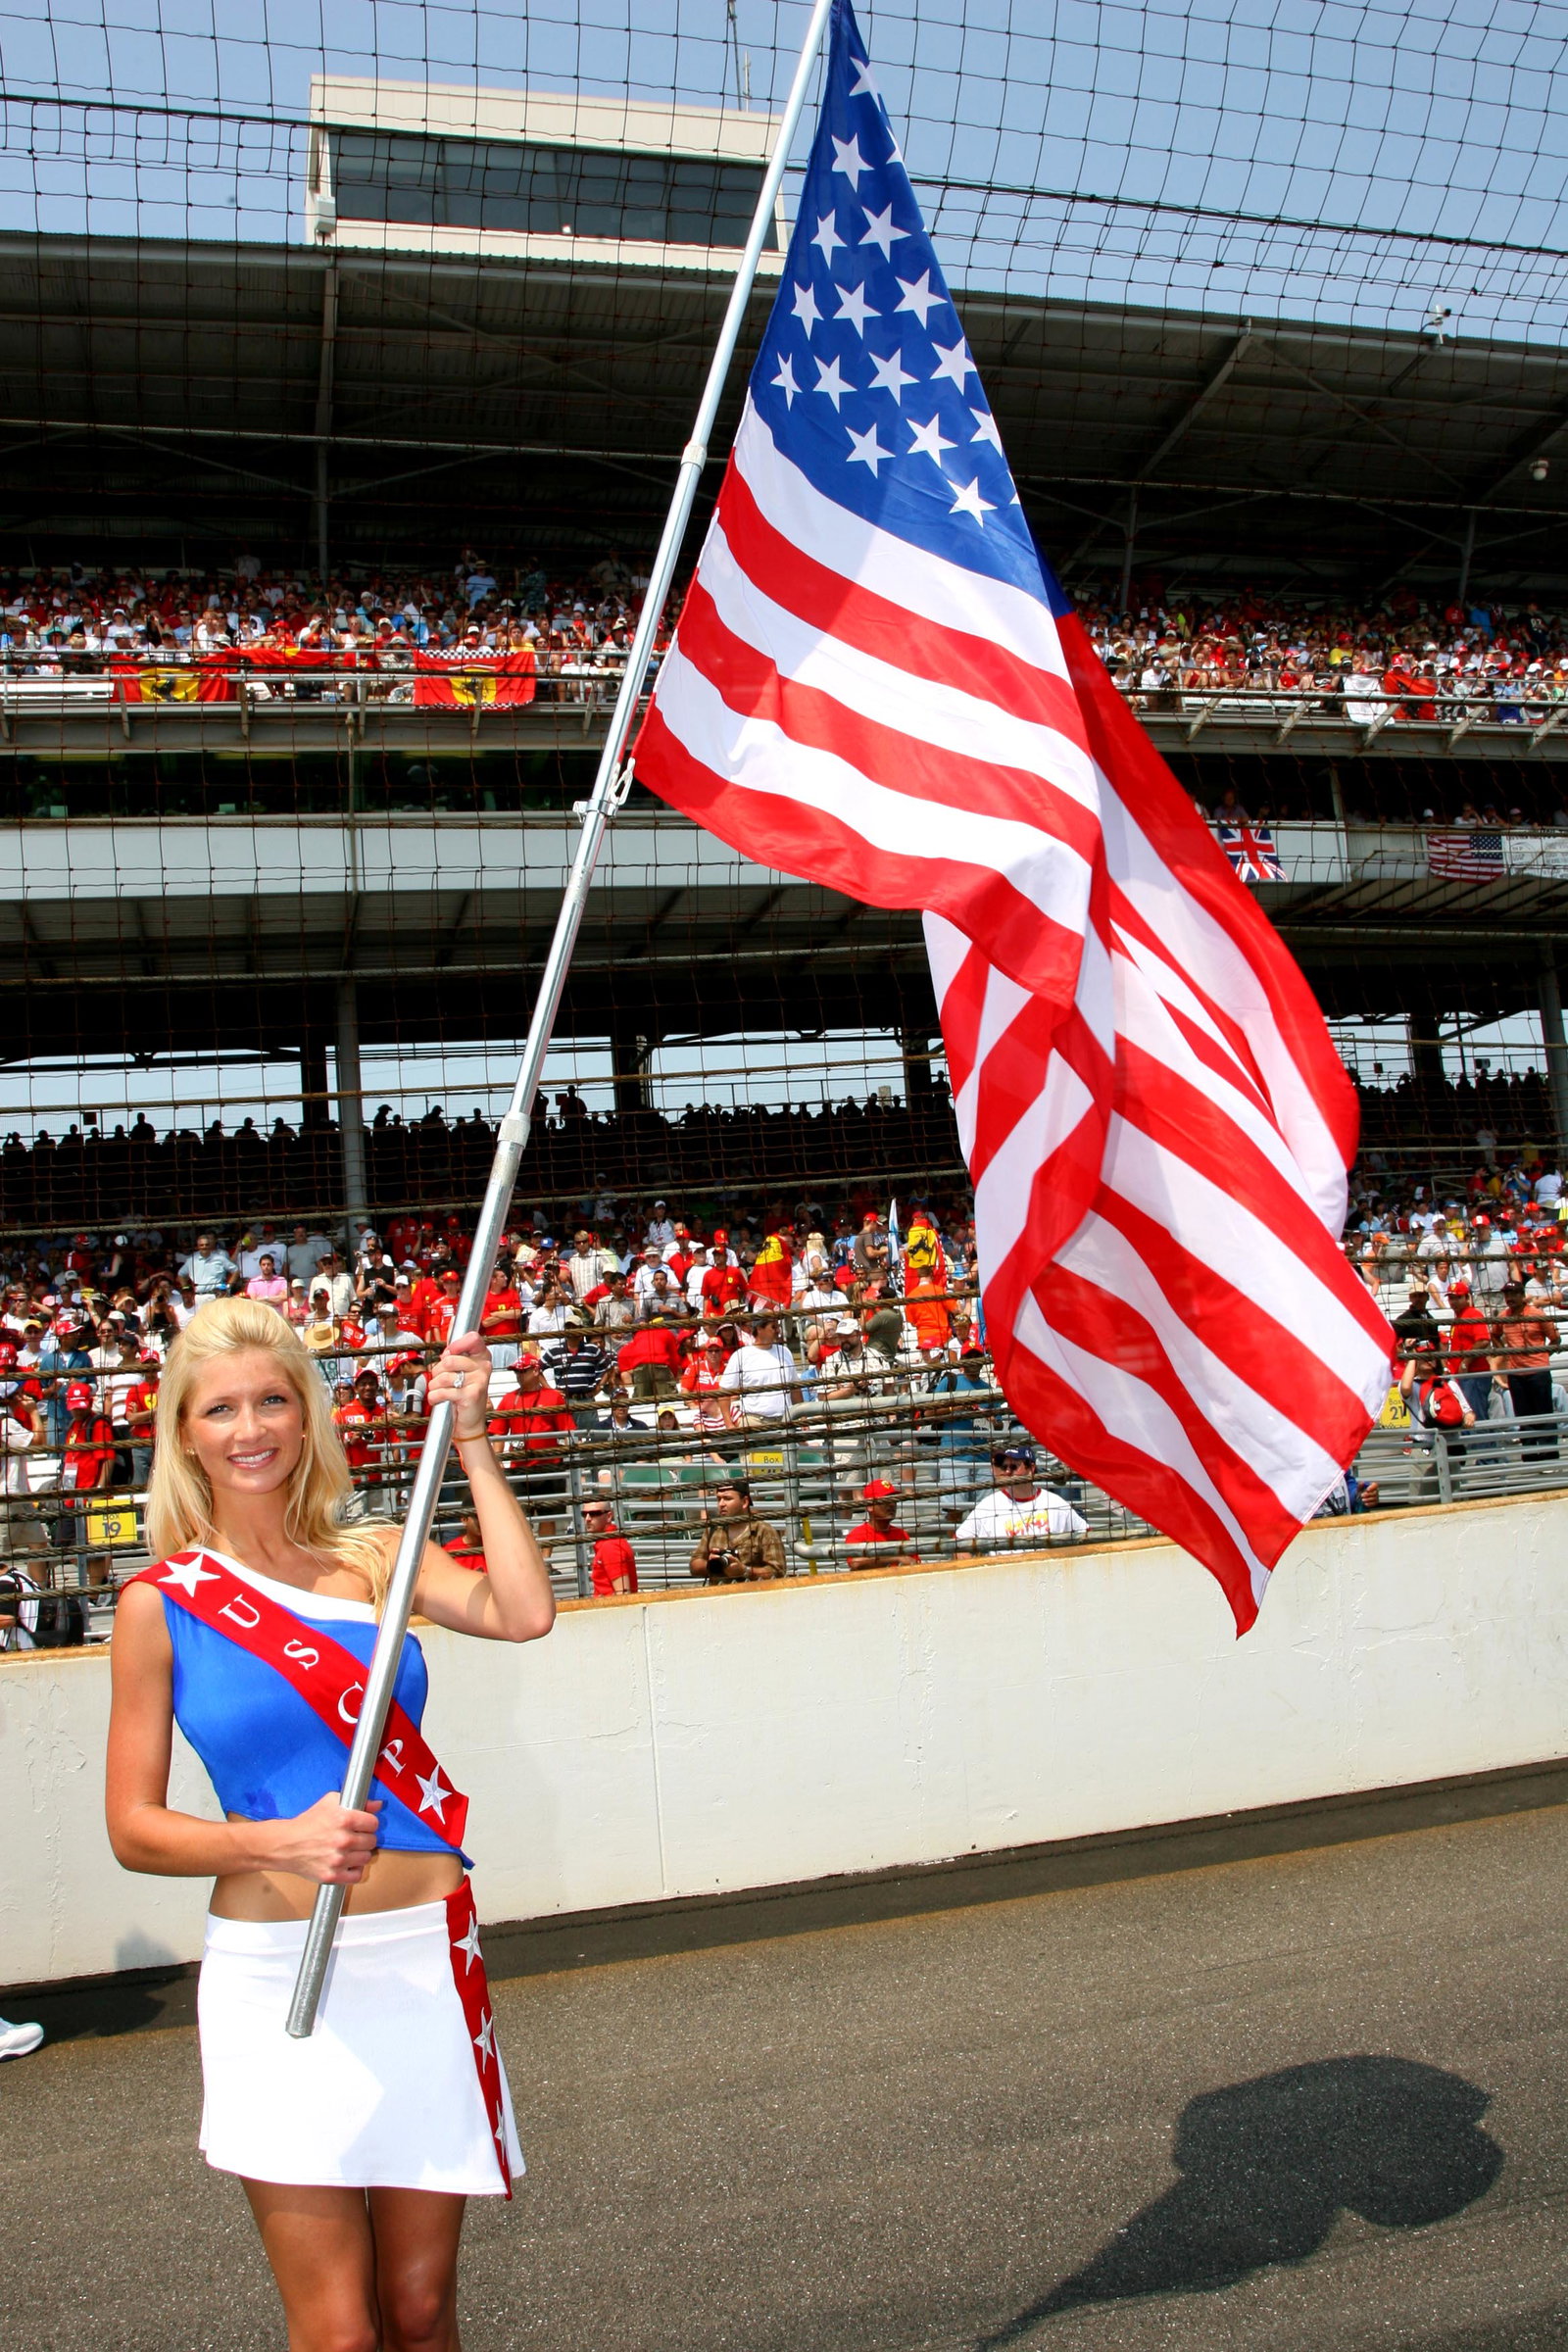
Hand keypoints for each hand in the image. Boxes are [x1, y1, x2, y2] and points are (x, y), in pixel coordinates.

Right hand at [261, 1794, 382, 1884]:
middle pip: (372, 1841)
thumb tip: (377, 1805)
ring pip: (366, 1858)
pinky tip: (348, 1863)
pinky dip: (354, 1870)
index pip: (373, 1823)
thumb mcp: (330, 1802)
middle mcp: (343, 1840)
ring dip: (360, 1854)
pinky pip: (357, 1875)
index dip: (368, 1824)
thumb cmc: (307, 1822)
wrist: (286, 1844)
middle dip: (364, 1838)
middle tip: (355, 1838)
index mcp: (344, 1819)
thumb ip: (358, 1802)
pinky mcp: (332, 1875)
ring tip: (350, 1850)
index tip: (363, 1826)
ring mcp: (338, 1860)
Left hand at [428, 1331, 493, 1438]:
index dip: (455, 1345)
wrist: (469, 1421)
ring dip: (435, 1386)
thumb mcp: (460, 1369)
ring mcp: (479, 1380)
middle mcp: (484, 1366)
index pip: (472, 1338)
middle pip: (449, 1360)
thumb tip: (453, 1322)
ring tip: (442, 1391)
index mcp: (482, 1356)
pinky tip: (440, 1399)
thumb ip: (455, 1350)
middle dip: (438, 1371)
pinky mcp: (471, 1395)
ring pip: (443, 1376)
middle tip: (443, 1380)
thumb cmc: (463, 1394)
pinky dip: (435, 1397)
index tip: (449, 1354)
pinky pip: (442, 1391)